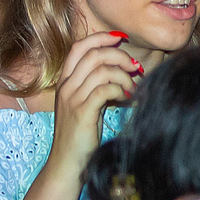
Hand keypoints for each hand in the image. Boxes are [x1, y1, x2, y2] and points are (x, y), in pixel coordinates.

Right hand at [48, 32, 140, 172]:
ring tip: (132, 88)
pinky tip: (127, 99)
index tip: (121, 39)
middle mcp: (66, 86)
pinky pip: (105, 90)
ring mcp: (72, 99)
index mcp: (65, 81)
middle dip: (119, 56)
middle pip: (94, 54)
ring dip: (124, 76)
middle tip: (135, 67)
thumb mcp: (84, 103)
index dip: (101, 38)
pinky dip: (121, 90)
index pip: (79, 47)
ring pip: (102, 71)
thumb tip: (123, 68)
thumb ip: (96, 84)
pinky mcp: (82, 112)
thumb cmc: (80, 133)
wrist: (67, 162)